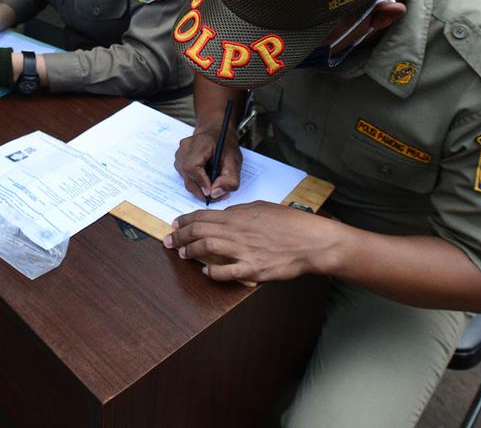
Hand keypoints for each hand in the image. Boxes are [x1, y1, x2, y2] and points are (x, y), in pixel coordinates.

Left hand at [164, 202, 338, 282]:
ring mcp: (244, 251)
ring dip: (189, 251)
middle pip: (199, 231)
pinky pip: (226, 272)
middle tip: (168, 240)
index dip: (185, 220)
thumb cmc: (291, 223)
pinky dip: (212, 272)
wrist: (312, 241)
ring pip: (207, 248)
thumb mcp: (264, 207)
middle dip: (179, 236)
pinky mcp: (253, 269)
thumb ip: (241, 211)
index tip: (175, 224)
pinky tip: (205, 272)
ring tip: (181, 253)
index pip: (203, 216)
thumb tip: (224, 214)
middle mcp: (238, 232)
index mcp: (239, 216)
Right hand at [174, 129, 242, 200]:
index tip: (212, 193)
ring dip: (200, 187)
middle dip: (202, 190)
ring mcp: (179, 154)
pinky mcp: (179, 161)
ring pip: (187, 179)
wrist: (216, 132)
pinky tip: (207, 179)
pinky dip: (197, 183)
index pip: (192, 167)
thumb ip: (229, 179)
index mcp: (199, 143)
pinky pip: (186, 177)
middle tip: (217, 195)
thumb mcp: (235, 161)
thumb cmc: (225, 145)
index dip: (201, 183)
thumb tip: (215, 193)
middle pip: (188, 177)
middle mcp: (185, 148)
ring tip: (214, 185)